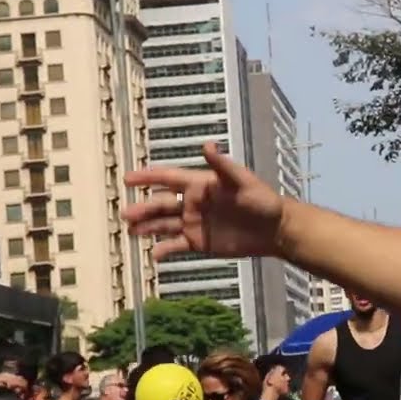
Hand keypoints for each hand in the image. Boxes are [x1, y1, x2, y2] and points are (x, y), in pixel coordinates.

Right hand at [123, 141, 285, 259]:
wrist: (274, 230)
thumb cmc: (262, 200)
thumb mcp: (242, 181)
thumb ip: (223, 166)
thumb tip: (207, 144)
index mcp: (200, 184)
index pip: (169, 178)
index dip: (148, 176)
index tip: (127, 178)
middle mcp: (193, 203)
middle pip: (161, 204)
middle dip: (143, 208)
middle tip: (126, 214)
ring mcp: (194, 223)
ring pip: (164, 225)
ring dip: (147, 227)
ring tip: (131, 232)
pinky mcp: (199, 242)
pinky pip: (176, 245)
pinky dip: (164, 249)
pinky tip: (153, 255)